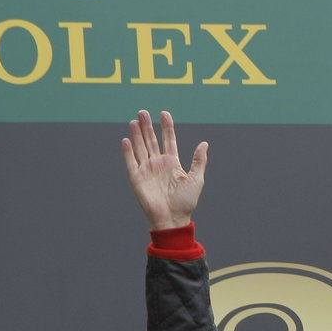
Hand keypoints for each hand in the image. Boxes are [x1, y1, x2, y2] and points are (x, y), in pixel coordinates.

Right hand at [120, 110, 207, 230]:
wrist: (173, 218)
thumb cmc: (186, 201)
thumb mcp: (196, 179)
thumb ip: (198, 161)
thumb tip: (204, 143)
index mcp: (172, 163)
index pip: (168, 140)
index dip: (166, 127)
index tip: (164, 114)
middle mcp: (158, 164)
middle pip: (151, 140)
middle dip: (147, 126)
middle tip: (143, 112)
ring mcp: (147, 170)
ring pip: (140, 148)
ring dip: (137, 135)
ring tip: (134, 121)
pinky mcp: (137, 179)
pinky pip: (131, 162)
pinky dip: (128, 152)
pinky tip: (127, 140)